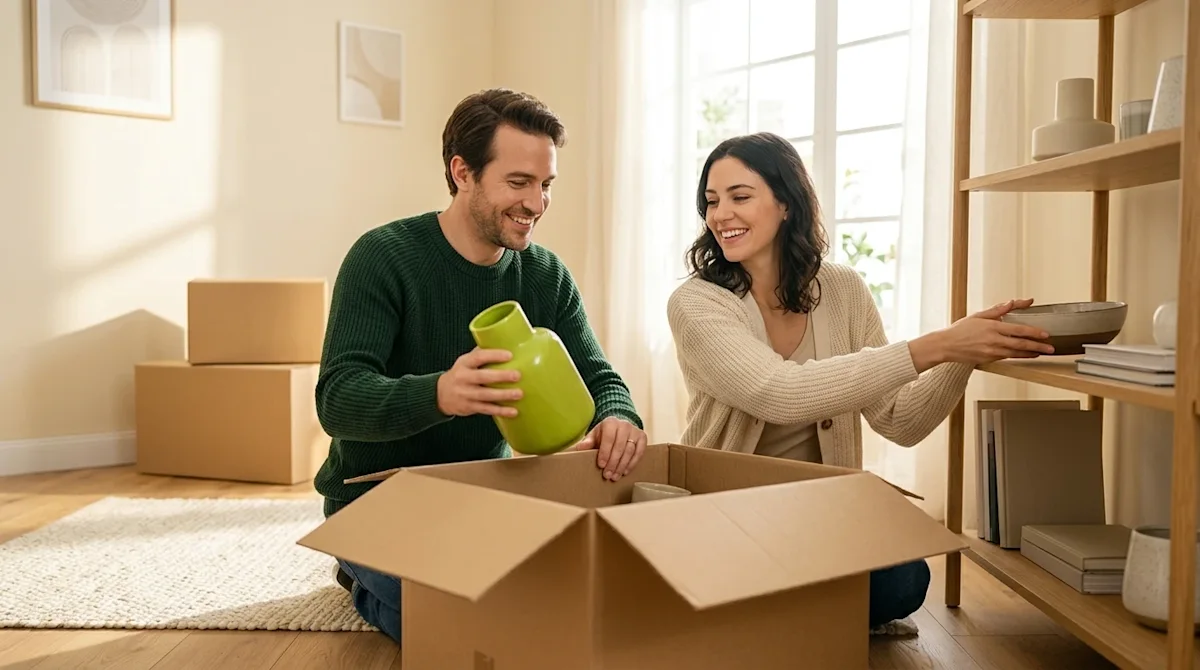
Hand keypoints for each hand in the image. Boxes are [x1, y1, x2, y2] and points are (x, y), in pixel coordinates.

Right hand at [435, 348, 522, 417]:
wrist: (441, 394)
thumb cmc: (461, 374)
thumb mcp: (466, 361)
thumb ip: (482, 353)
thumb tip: (506, 342)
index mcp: (464, 363)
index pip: (478, 357)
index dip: (493, 355)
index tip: (509, 355)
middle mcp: (463, 378)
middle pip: (482, 377)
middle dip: (500, 376)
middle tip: (517, 375)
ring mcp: (465, 394)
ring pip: (485, 395)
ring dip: (503, 395)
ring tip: (519, 393)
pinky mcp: (469, 407)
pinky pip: (486, 409)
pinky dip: (500, 411)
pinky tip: (513, 411)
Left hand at [570, 417, 646, 481]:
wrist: (620, 427)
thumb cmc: (604, 434)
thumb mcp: (594, 435)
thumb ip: (588, 442)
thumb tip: (580, 448)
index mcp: (610, 422)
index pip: (608, 438)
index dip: (605, 452)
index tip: (601, 465)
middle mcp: (624, 425)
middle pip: (619, 446)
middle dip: (613, 463)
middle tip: (607, 475)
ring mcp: (635, 431)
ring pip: (630, 451)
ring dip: (622, 466)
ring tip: (615, 476)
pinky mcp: (643, 437)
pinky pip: (639, 452)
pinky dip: (632, 463)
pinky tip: (625, 471)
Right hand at [908, 299, 1054, 370]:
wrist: (945, 346)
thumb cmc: (959, 330)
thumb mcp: (978, 315)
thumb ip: (998, 310)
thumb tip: (1013, 302)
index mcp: (992, 327)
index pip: (1019, 330)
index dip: (1034, 332)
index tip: (1045, 334)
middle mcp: (993, 340)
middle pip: (1021, 344)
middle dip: (1038, 346)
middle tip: (1050, 348)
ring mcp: (991, 352)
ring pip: (1016, 354)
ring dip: (1031, 354)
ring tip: (1042, 353)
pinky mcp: (989, 359)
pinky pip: (1007, 358)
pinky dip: (1019, 357)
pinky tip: (1026, 356)